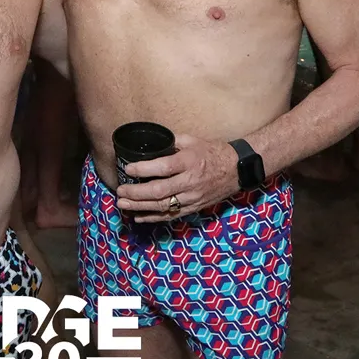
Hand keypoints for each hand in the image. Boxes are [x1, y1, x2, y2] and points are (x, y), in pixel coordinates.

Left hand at [115, 135, 238, 222]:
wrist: (238, 169)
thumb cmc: (213, 152)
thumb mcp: (193, 140)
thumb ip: (171, 142)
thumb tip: (151, 143)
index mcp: (189, 162)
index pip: (163, 168)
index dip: (143, 169)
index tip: (127, 169)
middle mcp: (190, 182)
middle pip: (159, 191)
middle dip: (136, 193)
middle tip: (120, 192)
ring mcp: (192, 198)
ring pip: (163, 206)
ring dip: (140, 207)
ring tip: (122, 205)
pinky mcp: (194, 207)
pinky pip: (171, 215)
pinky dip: (153, 217)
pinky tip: (138, 216)